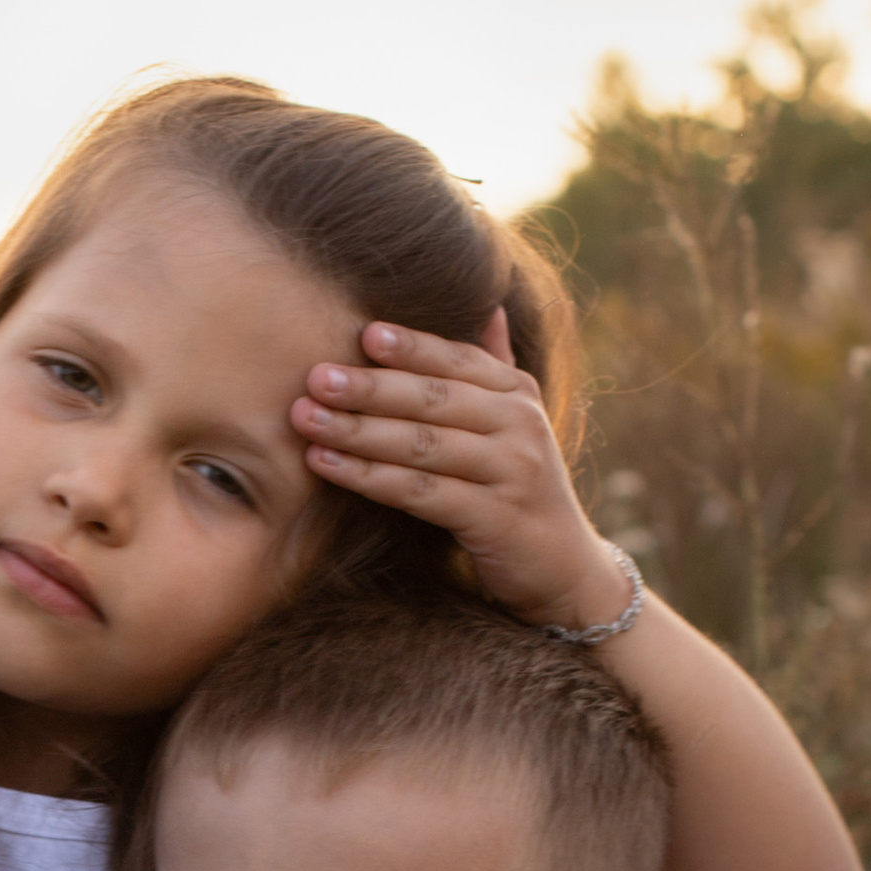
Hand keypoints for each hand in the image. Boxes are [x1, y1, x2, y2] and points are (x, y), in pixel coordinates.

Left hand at [293, 312, 619, 632]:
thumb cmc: (520, 488)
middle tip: (315, 377)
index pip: (458, 359)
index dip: (413, 346)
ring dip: (359, 431)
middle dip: (370, 387)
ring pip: (423, 444)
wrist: (564, 568)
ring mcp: (511, 471)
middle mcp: (519, 425)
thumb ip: (497, 365)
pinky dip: (369, 477)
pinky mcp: (495, 518)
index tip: (363, 333)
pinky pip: (421, 492)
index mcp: (517, 393)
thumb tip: (489, 302)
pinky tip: (327, 464)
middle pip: (434, 398)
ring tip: (306, 419)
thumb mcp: (517, 422)